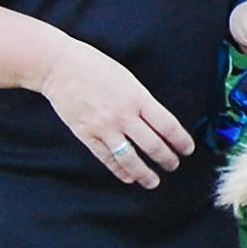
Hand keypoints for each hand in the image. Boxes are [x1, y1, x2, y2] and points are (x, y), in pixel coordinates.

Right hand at [39, 36, 191, 187]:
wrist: (59, 67)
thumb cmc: (95, 67)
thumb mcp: (129, 80)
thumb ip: (142, 101)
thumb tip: (157, 121)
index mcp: (138, 98)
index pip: (167, 126)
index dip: (181, 141)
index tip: (187, 149)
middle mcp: (123, 115)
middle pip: (153, 145)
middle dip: (167, 159)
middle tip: (173, 165)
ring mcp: (104, 127)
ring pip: (130, 158)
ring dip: (145, 173)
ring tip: (153, 181)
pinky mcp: (86, 134)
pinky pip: (107, 158)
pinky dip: (119, 170)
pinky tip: (128, 177)